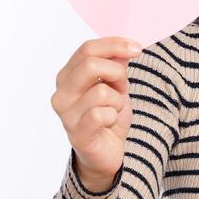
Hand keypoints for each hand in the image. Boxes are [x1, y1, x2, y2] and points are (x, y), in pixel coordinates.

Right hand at [49, 36, 143, 191]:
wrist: (106, 153)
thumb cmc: (108, 116)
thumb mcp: (115, 86)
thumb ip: (116, 65)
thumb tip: (124, 48)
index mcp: (67, 76)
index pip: (87, 49)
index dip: (114, 45)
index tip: (137, 48)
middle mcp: (61, 93)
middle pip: (90, 64)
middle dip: (116, 72)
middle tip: (123, 85)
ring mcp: (66, 114)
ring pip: (102, 91)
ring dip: (117, 100)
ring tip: (113, 110)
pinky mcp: (77, 133)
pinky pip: (102, 114)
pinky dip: (114, 116)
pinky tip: (109, 123)